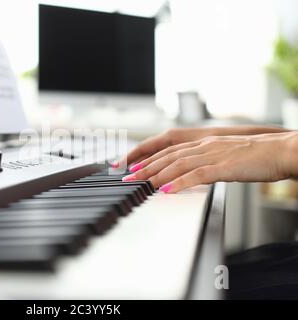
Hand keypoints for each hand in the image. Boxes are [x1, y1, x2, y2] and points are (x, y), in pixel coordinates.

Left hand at [113, 126, 288, 168]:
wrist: (282, 150)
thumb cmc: (257, 156)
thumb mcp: (225, 156)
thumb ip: (207, 162)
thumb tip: (191, 174)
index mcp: (204, 142)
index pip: (169, 149)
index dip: (148, 157)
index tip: (133, 166)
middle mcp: (204, 145)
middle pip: (167, 155)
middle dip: (145, 166)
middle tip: (127, 177)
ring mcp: (213, 154)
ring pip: (176, 163)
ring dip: (155, 174)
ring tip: (139, 183)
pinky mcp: (224, 166)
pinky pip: (196, 174)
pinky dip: (178, 182)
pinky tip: (166, 190)